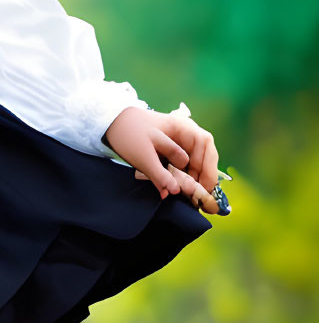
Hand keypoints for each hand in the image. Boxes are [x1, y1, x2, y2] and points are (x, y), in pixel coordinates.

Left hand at [103, 104, 221, 209]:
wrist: (113, 126)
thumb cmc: (128, 133)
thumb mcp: (143, 155)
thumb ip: (160, 174)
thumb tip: (176, 191)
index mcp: (183, 127)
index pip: (206, 145)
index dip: (209, 167)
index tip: (205, 188)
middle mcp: (186, 136)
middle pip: (203, 158)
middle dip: (201, 178)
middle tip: (195, 197)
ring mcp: (180, 145)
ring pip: (193, 165)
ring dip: (191, 181)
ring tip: (187, 196)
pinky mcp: (171, 155)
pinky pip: (182, 169)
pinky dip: (180, 180)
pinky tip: (174, 188)